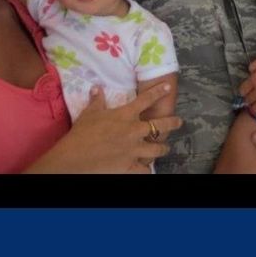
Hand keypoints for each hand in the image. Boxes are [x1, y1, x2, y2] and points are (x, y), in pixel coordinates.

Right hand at [27, 84, 180, 172]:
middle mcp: (134, 131)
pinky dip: (148, 168)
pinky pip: (146, 169)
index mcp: (125, 115)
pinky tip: (150, 168)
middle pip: (160, 125)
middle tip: (179, 122)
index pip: (145, 100)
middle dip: (172, 123)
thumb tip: (96, 87)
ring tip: (165, 147)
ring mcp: (134, 150)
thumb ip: (97, 100)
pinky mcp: (130, 166)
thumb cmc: (82, 133)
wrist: (76, 156)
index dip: (158, 92)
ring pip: (158, 149)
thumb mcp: (89, 113)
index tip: (168, 88)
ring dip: (163, 148)